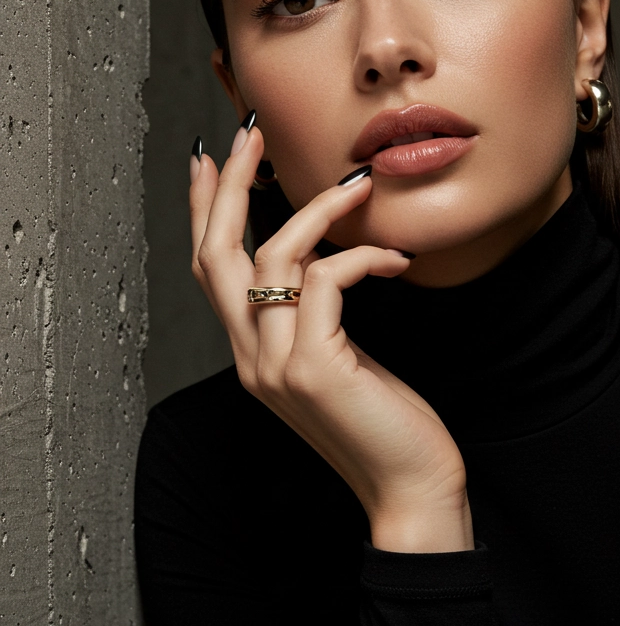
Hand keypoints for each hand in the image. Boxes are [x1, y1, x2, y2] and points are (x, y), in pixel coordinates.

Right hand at [190, 122, 473, 551]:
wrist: (411, 493)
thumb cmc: (386, 427)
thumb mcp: (341, 360)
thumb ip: (319, 318)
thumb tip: (328, 259)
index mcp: (253, 356)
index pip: (212, 271)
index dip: (203, 211)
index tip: (207, 159)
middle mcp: (251, 359)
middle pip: (217, 254)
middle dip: (228, 185)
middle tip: (249, 132)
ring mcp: (276, 365)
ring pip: (272, 258)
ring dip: (317, 209)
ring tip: (359, 184)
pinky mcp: (314, 367)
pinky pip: (325, 280)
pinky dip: (361, 255)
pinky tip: (397, 259)